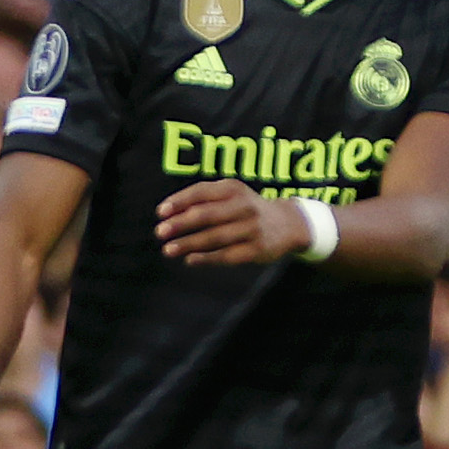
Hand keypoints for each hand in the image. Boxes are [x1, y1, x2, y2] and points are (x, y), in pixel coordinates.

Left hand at [153, 179, 309, 264]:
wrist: (288, 224)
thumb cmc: (245, 208)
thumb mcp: (230, 195)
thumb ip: (201, 199)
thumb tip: (166, 213)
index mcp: (233, 189)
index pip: (202, 192)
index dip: (179, 202)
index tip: (160, 213)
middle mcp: (244, 206)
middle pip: (207, 214)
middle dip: (181, 223)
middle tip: (159, 232)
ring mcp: (252, 228)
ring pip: (215, 236)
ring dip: (189, 243)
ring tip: (168, 250)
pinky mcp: (257, 249)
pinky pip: (227, 255)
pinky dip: (207, 258)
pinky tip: (190, 260)